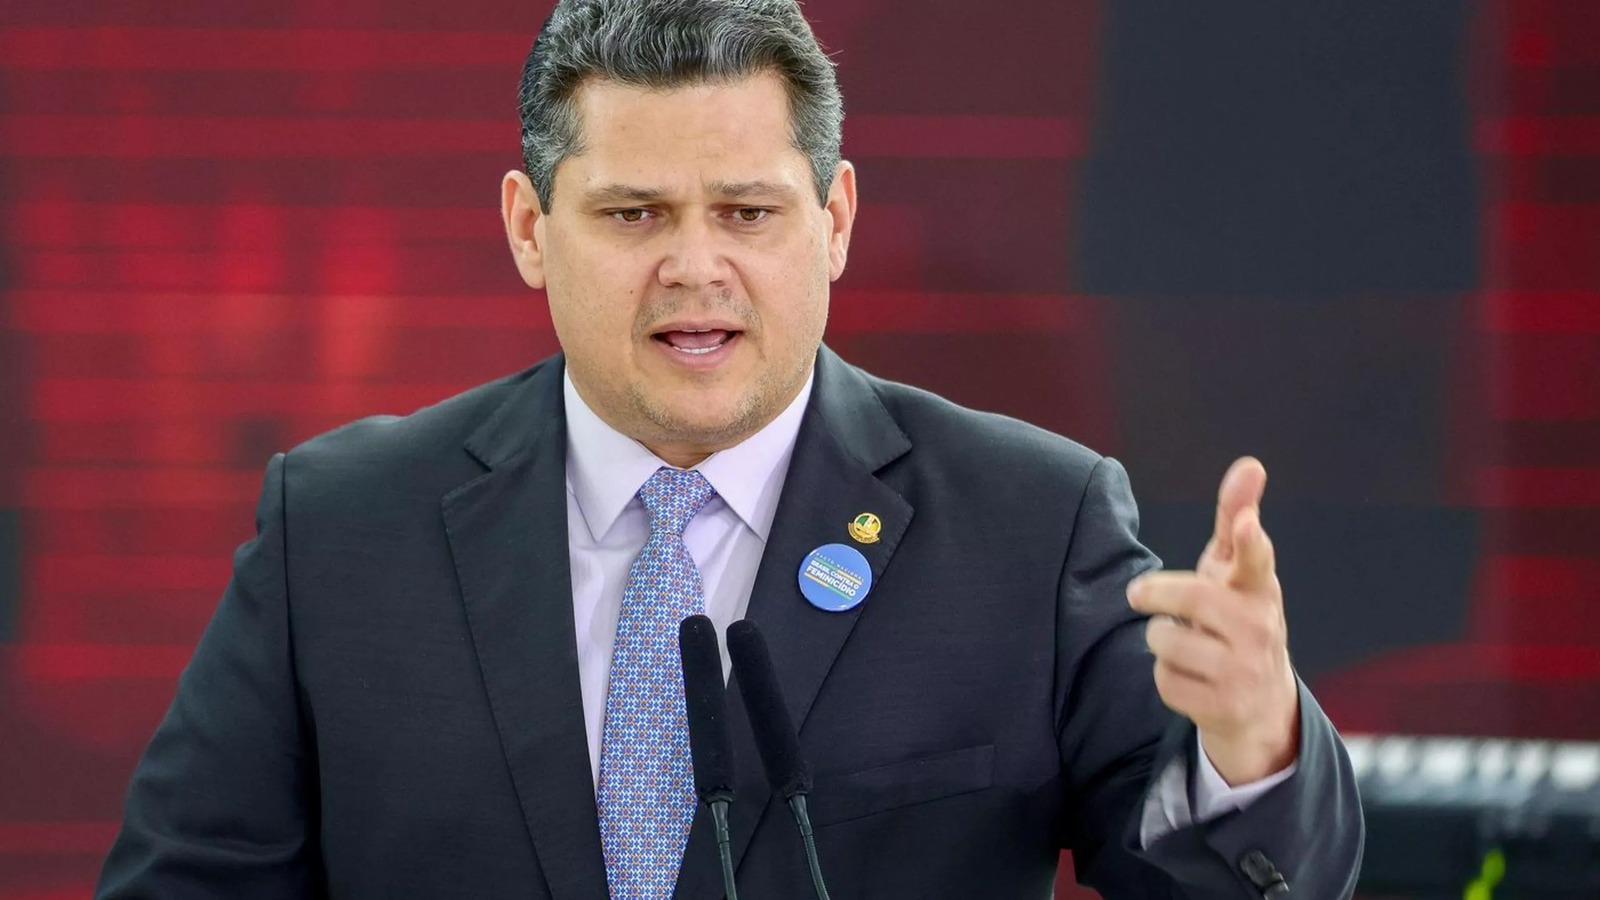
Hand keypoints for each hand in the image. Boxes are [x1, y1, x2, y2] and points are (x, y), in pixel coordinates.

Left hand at [1126, 457, 1299, 785]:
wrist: (1260, 707)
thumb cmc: (1238, 621)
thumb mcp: (1237, 573)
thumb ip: (1236, 519)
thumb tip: (1250, 464)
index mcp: (1261, 589)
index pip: (1256, 558)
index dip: (1248, 539)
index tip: (1245, 523)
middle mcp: (1261, 628)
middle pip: (1189, 596)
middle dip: (1154, 594)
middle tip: (1139, 595)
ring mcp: (1246, 671)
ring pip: (1166, 639)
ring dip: (1160, 640)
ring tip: (1185, 646)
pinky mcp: (1224, 707)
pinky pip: (1164, 680)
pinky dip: (1166, 677)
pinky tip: (1189, 678)